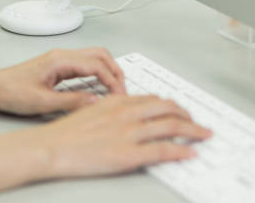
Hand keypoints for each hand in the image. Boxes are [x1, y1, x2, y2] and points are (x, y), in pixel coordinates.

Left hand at [0, 48, 125, 114]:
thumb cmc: (10, 92)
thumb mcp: (42, 102)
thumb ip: (71, 102)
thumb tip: (96, 102)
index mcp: (59, 60)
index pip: (97, 65)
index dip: (113, 81)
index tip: (120, 96)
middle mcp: (61, 56)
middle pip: (100, 55)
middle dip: (116, 72)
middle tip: (123, 91)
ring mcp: (59, 60)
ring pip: (93, 57)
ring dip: (108, 71)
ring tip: (115, 90)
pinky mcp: (57, 67)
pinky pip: (84, 65)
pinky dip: (97, 73)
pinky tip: (99, 88)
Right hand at [35, 94, 211, 177]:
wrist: (51, 147)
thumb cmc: (65, 133)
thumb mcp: (90, 111)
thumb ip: (111, 109)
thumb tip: (127, 113)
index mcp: (117, 102)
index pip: (153, 99)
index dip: (171, 106)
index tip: (179, 111)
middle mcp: (126, 114)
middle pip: (168, 108)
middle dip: (188, 115)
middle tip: (196, 123)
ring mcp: (129, 133)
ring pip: (172, 126)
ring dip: (193, 131)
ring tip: (203, 135)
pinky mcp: (128, 154)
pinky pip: (163, 150)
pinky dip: (181, 151)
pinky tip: (189, 153)